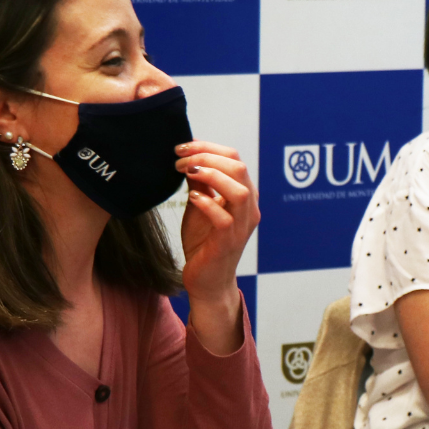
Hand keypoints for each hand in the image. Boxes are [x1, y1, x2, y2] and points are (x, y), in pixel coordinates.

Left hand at [175, 141, 258, 305]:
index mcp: (244, 195)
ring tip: (187, 173)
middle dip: (207, 157)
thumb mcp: (199, 205)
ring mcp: (241, 226)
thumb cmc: (204, 243)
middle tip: (180, 160)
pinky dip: (207, 203)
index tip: (183, 148)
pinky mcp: (229, 243)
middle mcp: (249, 208)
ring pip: (239, 190)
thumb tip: (189, 158)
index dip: (208, 147)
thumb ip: (199, 183)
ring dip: (211, 175)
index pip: (234, 158)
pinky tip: (191, 198)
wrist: (206, 280)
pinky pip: (225, 218)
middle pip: (238, 168)